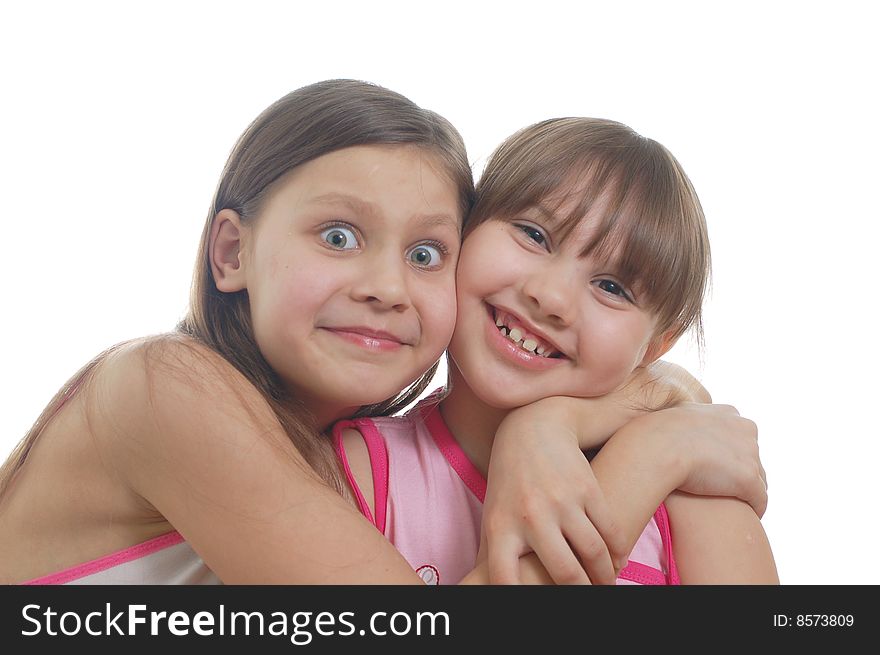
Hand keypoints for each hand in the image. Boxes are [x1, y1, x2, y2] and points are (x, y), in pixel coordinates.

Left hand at [482, 404, 628, 584]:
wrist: (533, 429)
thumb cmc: (510, 481)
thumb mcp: (494, 513)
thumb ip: (495, 552)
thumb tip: (493, 589)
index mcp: (500, 527)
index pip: (504, 578)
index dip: (518, 598)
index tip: (537, 603)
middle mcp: (531, 515)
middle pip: (565, 574)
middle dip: (581, 592)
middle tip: (587, 595)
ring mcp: (561, 501)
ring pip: (595, 555)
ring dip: (606, 577)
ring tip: (605, 583)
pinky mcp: (587, 488)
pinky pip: (612, 532)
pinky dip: (618, 552)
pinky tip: (615, 559)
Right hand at [622, 402, 767, 516]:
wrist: (658, 448)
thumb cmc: (657, 434)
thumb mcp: (676, 417)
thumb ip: (689, 422)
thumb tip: (680, 429)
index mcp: (729, 413)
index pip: (740, 436)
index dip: (728, 454)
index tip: (716, 467)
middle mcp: (746, 429)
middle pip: (752, 457)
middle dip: (740, 471)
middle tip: (723, 487)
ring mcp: (750, 454)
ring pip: (759, 479)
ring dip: (747, 491)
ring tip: (733, 504)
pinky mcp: (749, 479)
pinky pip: (760, 499)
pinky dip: (755, 508)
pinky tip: (745, 516)